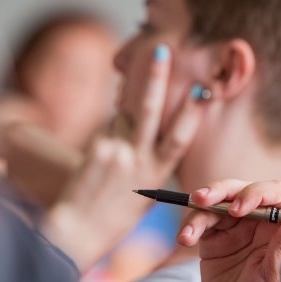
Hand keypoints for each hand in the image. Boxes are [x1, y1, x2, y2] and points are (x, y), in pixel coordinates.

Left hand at [43, 45, 204, 268]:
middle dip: (156, 78)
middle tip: (161, 50)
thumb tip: (139, 127)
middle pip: (149, 110)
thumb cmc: (113, 216)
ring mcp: (117, 153)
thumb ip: (147, 161)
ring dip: (122, 119)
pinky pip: (105, 131)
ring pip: (122, 119)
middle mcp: (140, 160)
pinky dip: (106, 136)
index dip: (191, 114)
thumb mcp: (143, 194)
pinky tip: (98, 162)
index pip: (179, 138)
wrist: (78, 231)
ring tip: (117, 146)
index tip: (202, 91)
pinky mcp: (96, 148)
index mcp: (158, 174)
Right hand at [178, 180, 280, 281]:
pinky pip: (199, 220)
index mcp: (277, 221)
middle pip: (240, 189)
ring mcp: (233, 223)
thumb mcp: (271, 273)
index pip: (272, 193)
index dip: (255, 194)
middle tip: (204, 200)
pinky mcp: (212, 232)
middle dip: (220, 191)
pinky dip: (190, 227)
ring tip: (188, 233)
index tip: (238, 210)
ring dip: (199, 211)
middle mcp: (256, 217)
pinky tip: (185, 238)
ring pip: (215, 202)